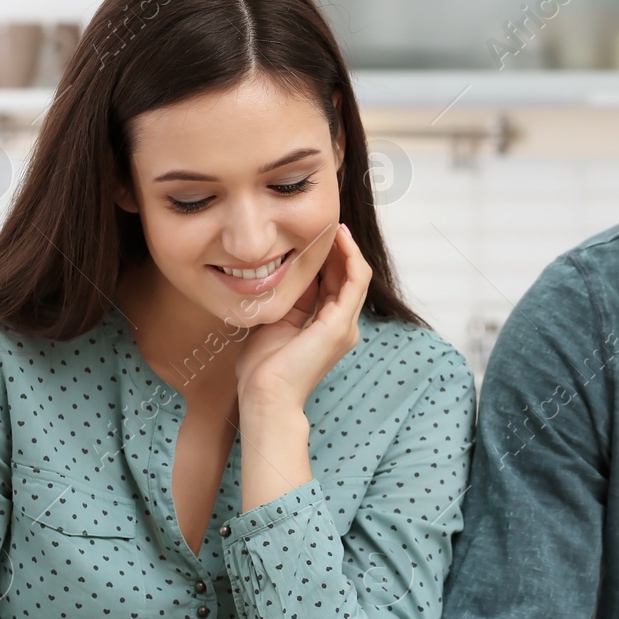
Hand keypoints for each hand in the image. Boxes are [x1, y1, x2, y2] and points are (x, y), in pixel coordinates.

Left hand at [234, 223, 371, 414]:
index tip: (313, 235)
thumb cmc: (263, 369)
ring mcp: (344, 325)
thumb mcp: (273, 324)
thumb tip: (282, 276)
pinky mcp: (341, 324)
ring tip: (334, 226)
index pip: (333, 283)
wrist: (266, 395)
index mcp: (326, 327)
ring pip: (355, 275)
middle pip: (346, 277)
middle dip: (337, 249)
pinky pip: (355, 280)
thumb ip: (285, 302)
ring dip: (346, 248)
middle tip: (326, 222)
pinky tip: (338, 238)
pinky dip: (349, 256)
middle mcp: (341, 326)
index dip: (327, 258)